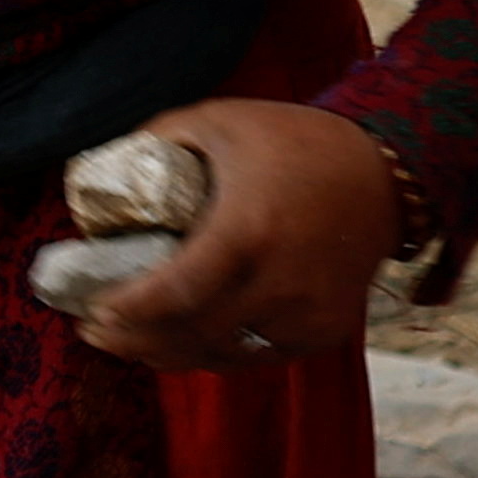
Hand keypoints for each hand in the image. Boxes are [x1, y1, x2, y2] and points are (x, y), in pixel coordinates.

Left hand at [80, 100, 403, 369]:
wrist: (385, 174)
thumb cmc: (295, 142)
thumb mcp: (220, 120)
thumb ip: (159, 138)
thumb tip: (104, 164)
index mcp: (248, 230)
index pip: (175, 292)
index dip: (128, 311)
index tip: (92, 310)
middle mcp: (280, 281)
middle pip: (192, 333)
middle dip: (135, 340)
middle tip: (95, 331)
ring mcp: (306, 313)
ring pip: (222, 354)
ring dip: (170, 354)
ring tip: (131, 342)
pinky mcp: (323, 330)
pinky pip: (257, 356)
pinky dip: (216, 354)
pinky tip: (184, 344)